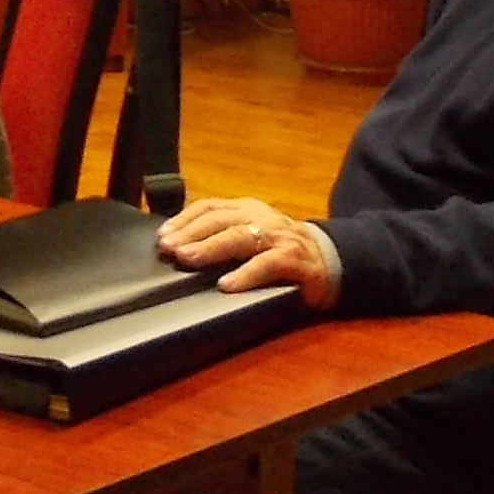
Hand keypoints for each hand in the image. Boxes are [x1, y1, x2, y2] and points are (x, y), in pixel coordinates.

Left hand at [157, 196, 338, 305]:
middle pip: (220, 219)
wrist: (332, 261)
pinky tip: (227, 285)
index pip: (210, 207)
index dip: (184, 219)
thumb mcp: (251, 236)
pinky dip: (245, 274)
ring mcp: (278, 237)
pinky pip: (266, 265)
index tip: (162, 235)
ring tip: (188, 259)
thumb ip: (224, 237)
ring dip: (211, 247)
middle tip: (169, 248)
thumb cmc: (281, 250)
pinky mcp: (294, 260)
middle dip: (191, 233)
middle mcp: (261, 218)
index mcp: (247, 210)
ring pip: (240, 237)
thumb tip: (179, 249)